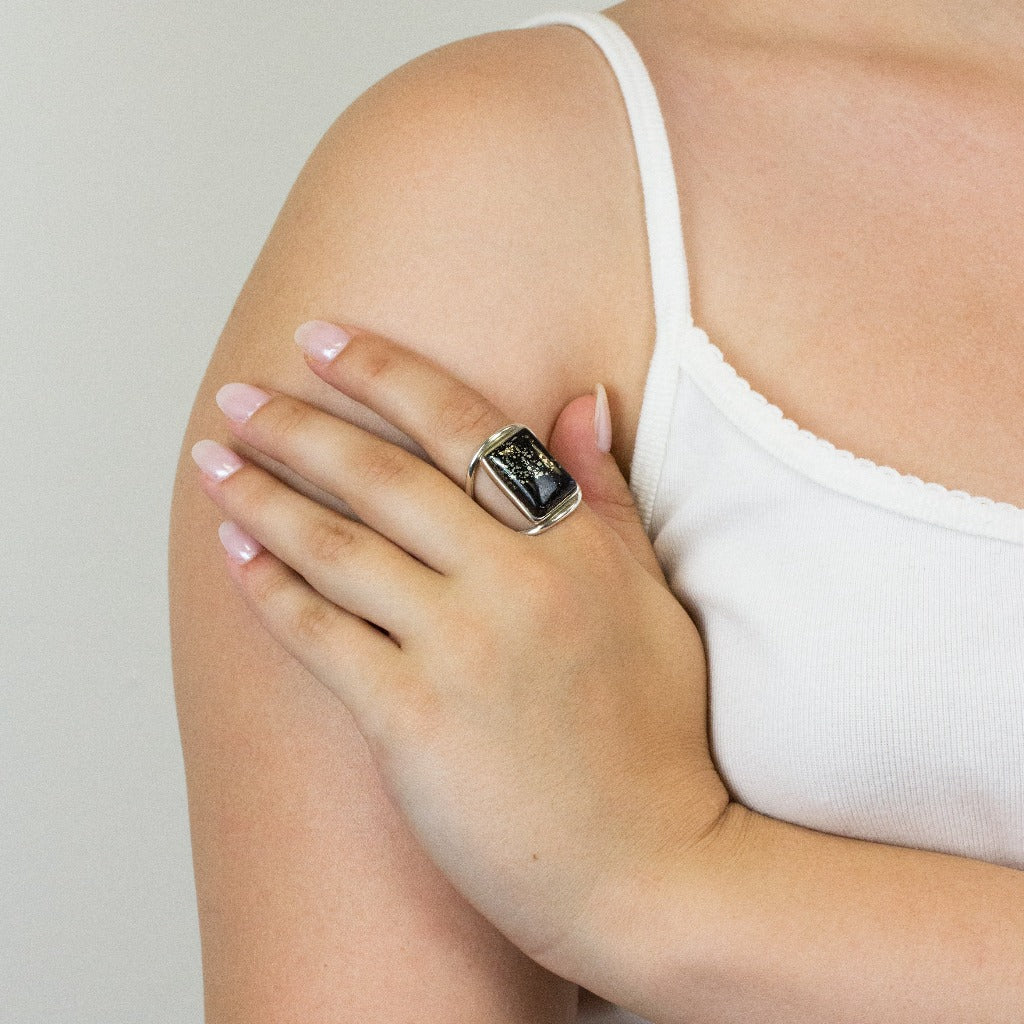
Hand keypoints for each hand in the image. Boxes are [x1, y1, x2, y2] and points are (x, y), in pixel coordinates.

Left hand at [189, 319, 730, 978]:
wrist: (647, 866)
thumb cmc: (657, 736)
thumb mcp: (651, 600)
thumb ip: (606, 496)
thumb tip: (580, 402)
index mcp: (574, 545)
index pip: (465, 430)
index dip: (385, 373)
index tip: (325, 342)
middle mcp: (513, 584)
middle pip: (382, 477)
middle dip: (298, 425)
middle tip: (240, 394)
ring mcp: (459, 651)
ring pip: (336, 547)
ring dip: (262, 496)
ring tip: (214, 463)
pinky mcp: (409, 721)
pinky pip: (319, 636)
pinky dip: (269, 589)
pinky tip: (233, 554)